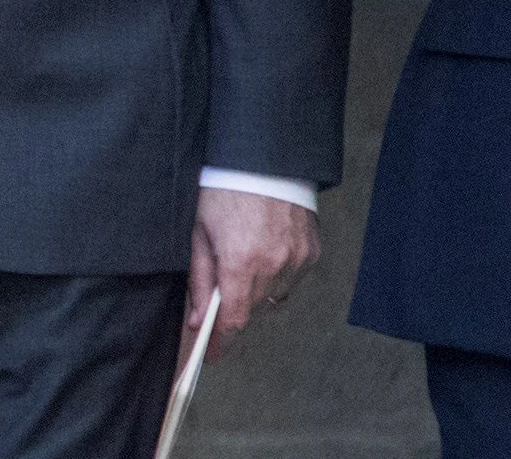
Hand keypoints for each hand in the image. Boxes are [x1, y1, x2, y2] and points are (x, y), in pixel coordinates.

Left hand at [184, 187, 318, 362]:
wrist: (264, 157)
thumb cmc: (223, 189)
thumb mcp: (199, 232)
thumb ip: (200, 280)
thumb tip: (198, 320)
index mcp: (241, 262)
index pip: (234, 321)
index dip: (221, 342)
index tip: (210, 354)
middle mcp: (274, 266)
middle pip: (253, 310)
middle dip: (235, 308)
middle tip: (221, 290)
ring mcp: (297, 259)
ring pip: (274, 297)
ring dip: (257, 291)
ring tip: (244, 259)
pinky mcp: (312, 251)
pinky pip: (293, 279)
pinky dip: (278, 275)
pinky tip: (265, 250)